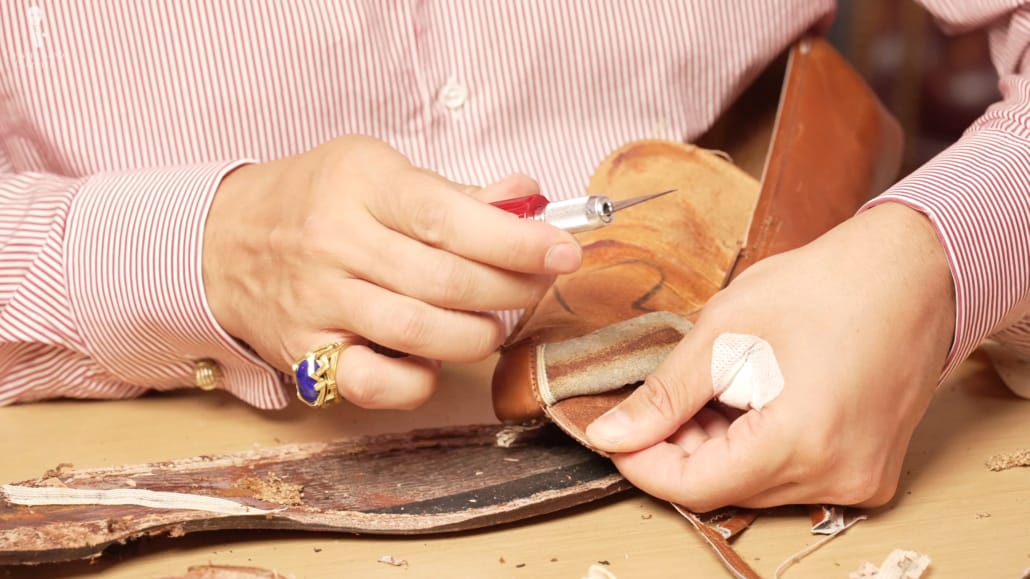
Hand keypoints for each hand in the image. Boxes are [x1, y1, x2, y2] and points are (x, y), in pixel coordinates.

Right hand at [202, 135, 581, 408]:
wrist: (222, 240)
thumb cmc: (317, 200)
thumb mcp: (380, 171)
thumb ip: (457, 194)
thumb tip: (530, 200)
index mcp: (361, 185)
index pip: (449, 218)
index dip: (516, 241)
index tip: (564, 251)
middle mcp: (335, 243)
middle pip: (445, 280)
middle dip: (510, 289)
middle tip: (534, 285)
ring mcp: (317, 302)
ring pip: (419, 332)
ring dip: (476, 334)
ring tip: (489, 322)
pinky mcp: (303, 352)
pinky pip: (374, 383)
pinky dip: (418, 379)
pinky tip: (432, 358)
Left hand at [585, 203, 954, 509]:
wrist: (910, 273)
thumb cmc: (829, 286)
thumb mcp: (726, 332)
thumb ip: (665, 394)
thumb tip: (613, 435)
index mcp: (803, 442)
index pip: (693, 487)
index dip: (642, 462)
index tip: (614, 435)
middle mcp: (838, 477)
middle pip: (724, 488)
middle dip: (679, 447)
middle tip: (666, 398)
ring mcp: (859, 479)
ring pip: (754, 484)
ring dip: (717, 446)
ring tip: (717, 386)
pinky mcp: (867, 471)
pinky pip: (790, 476)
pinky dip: (756, 446)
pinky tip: (751, 399)